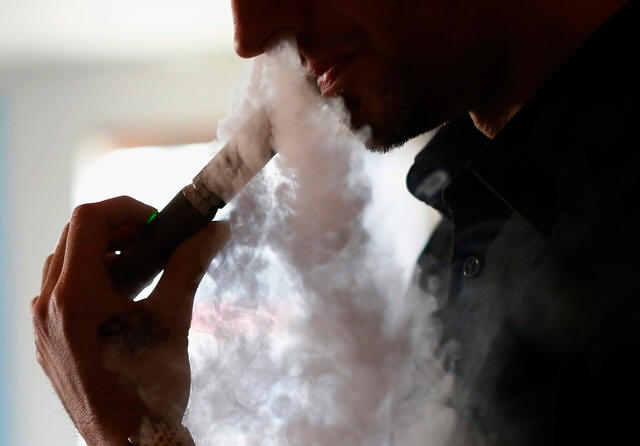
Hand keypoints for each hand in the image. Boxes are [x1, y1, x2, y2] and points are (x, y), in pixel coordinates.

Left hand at [31, 196, 228, 444]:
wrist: (129, 441)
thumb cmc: (150, 387)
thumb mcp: (173, 318)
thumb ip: (190, 265)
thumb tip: (215, 230)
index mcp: (75, 295)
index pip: (89, 219)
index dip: (126, 209)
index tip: (157, 223)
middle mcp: (48, 306)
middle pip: (74, 238)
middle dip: (116, 230)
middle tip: (153, 242)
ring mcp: (42, 327)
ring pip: (63, 265)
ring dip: (100, 254)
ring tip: (139, 269)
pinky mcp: (46, 344)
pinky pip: (58, 294)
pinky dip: (88, 281)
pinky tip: (119, 299)